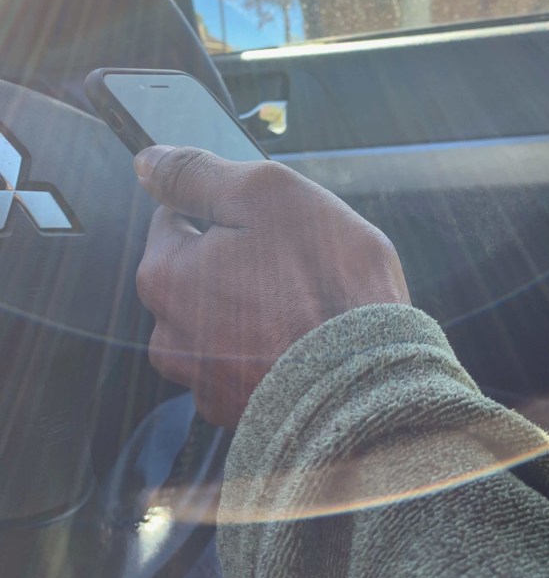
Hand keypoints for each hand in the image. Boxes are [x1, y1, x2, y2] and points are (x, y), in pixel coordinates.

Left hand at [134, 146, 409, 427]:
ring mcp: (203, 384)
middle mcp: (169, 337)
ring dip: (257, 312)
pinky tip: (309, 347)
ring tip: (310, 312)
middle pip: (199, 275)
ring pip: (225, 324)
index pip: (175, 218)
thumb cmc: (323, 283)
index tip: (269, 224)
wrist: (371, 382)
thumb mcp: (264, 195)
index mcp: (164, 276)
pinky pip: (249, 366)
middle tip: (298, 267)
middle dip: (241, 265)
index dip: (226, 212)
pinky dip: (272, 353)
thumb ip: (197, 174)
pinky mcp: (238, 415)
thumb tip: (148, 162)